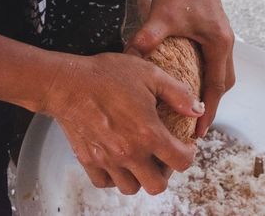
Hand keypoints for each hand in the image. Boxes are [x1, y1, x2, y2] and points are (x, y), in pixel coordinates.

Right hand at [42, 53, 203, 194]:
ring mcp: (107, 160)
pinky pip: (105, 183)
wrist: (67, 82)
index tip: (185, 145)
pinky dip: (114, 177)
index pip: (181, 161)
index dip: (189, 154)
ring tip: (141, 158)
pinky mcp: (88, 160)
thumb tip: (198, 110)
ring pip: (131, 188)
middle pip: (157, 185)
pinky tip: (118, 160)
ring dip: (140, 177)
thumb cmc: (107, 76)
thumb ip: (179, 94)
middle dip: (166, 173)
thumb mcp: (151, 75)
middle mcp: (129, 153)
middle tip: (163, 156)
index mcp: (149, 134)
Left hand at [124, 0, 234, 137]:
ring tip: (194, 106)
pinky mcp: (215, 33)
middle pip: (224, 84)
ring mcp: (223, 38)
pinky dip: (207, 77)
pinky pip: (216, 63)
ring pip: (222, 74)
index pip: (216, 87)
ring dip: (211, 92)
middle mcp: (226, 43)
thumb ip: (148, 38)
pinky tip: (191, 79)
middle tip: (196, 123)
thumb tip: (130, 60)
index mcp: (219, 44)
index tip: (199, 132)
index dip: (208, 111)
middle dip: (212, 105)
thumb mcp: (163, 15)